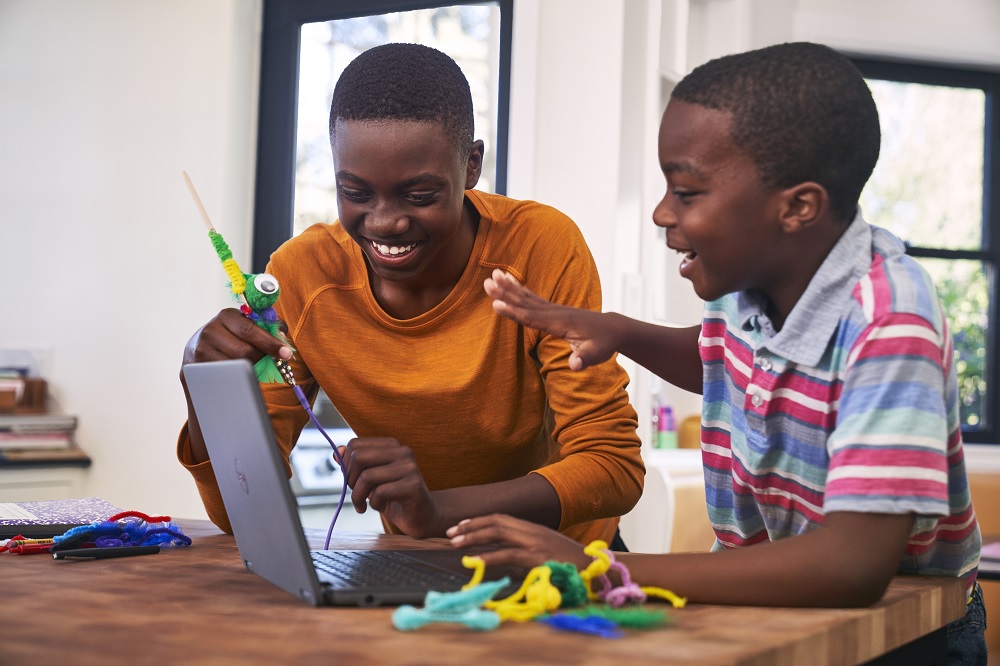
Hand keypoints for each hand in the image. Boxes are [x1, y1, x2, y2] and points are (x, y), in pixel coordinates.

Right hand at [181, 308, 292, 368]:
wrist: (200, 356)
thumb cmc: (233, 341)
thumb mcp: (248, 328)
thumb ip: (268, 328)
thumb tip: (282, 338)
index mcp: (226, 316)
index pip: (249, 329)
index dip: (270, 342)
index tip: (285, 353)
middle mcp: (209, 330)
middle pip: (244, 351)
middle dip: (261, 358)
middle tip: (266, 361)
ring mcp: (199, 351)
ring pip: (235, 367)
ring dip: (249, 370)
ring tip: (249, 366)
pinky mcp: (193, 369)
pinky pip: (223, 378)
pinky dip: (236, 379)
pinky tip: (238, 376)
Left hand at [341, 437, 438, 538]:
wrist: (423, 516)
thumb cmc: (394, 497)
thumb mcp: (370, 480)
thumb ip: (354, 465)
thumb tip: (337, 452)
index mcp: (391, 445)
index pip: (355, 445)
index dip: (346, 465)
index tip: (351, 481)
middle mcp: (402, 451)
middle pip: (359, 457)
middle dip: (350, 480)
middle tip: (356, 495)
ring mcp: (410, 468)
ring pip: (367, 476)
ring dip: (358, 496)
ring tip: (363, 505)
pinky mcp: (413, 486)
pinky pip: (380, 493)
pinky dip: (374, 504)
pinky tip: (381, 507)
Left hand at [446, 514, 589, 569]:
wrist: (594, 568)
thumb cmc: (571, 564)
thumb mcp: (546, 551)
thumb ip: (527, 549)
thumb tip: (507, 555)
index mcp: (532, 528)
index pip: (501, 518)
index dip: (479, 521)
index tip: (461, 525)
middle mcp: (531, 530)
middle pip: (495, 521)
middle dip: (471, 526)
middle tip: (450, 533)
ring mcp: (534, 542)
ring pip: (498, 532)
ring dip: (474, 537)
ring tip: (455, 543)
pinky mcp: (536, 557)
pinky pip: (508, 554)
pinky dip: (488, 557)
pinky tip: (474, 561)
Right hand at [484, 269, 617, 370]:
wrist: (612, 329)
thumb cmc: (602, 344)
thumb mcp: (596, 355)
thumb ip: (584, 360)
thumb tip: (575, 366)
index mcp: (560, 323)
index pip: (532, 318)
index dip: (513, 312)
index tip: (496, 304)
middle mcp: (554, 312)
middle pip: (525, 302)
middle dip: (505, 293)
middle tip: (486, 283)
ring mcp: (553, 309)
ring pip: (527, 297)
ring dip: (509, 286)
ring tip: (492, 275)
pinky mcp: (552, 309)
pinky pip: (532, 297)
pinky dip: (519, 288)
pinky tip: (508, 280)